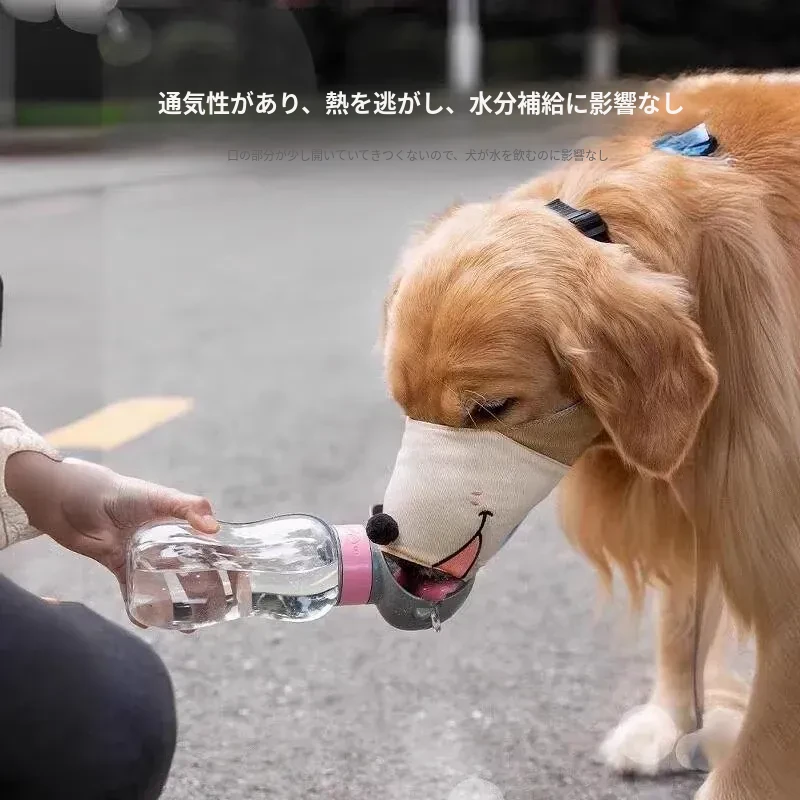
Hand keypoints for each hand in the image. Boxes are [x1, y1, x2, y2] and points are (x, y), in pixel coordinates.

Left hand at [6, 452, 234, 627]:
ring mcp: (145, 557)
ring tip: (191, 625)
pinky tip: (149, 623)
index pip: (212, 545)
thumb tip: (214, 528)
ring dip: (180, 604)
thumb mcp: (159, 496)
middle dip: (209, 590)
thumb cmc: (122, 492)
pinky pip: (134, 593)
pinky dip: (141, 609)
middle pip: (194, 570)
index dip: (229, 561)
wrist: (76, 500)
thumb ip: (188, 507)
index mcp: (181, 524)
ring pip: (168, 585)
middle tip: (220, 609)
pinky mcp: (122, 568)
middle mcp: (167, 542)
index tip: (244, 578)